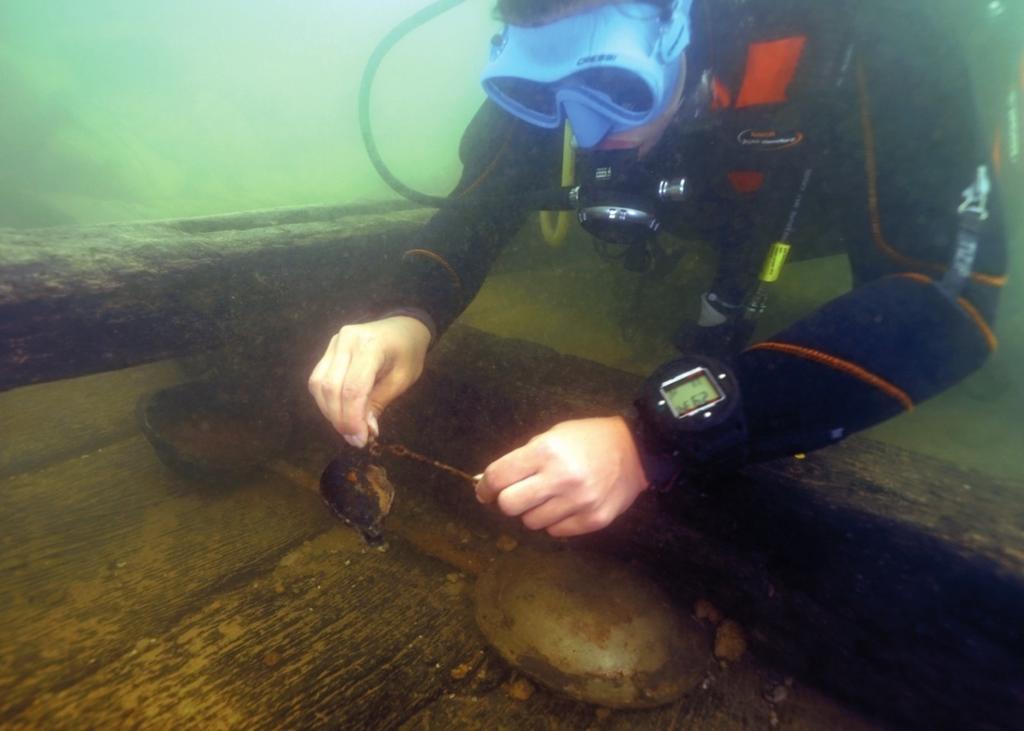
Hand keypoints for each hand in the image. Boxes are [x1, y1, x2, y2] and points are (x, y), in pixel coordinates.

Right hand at [308, 316, 430, 446]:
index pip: (352, 388)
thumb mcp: (401, 380)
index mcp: (370, 346)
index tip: (359, 440)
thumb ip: (378, 404)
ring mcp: (334, 343)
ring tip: (348, 429)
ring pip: (318, 384)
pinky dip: (326, 401)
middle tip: (354, 439)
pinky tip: (340, 412)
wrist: (404, 327)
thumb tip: (363, 432)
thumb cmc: (408, 354)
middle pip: (331, 387)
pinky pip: (318, 379)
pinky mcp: (328, 350)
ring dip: (329, 412)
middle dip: (339, 419)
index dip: (352, 418)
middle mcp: (346, 341)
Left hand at [475, 416, 649, 537]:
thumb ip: (522, 458)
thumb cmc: (588, 439)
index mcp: (546, 452)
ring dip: (534, 511)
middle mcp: (560, 478)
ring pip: (532, 522)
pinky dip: (555, 521)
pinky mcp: (593, 520)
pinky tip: (567, 506)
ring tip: (550, 497)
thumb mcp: (552, 435)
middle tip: (518, 495)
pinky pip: (556, 531)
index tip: (485, 492)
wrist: (637, 450)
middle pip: (509, 505)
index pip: (499, 477)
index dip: (485, 487)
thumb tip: (490, 483)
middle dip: (508, 501)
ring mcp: (578, 502)